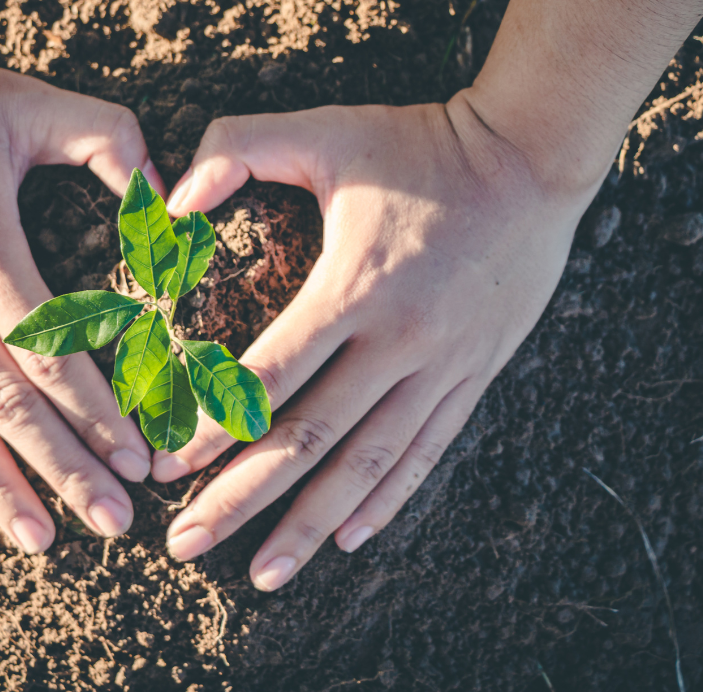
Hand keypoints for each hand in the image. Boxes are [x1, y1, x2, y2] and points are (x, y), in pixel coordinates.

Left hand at [154, 92, 600, 589]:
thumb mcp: (326, 130)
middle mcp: (402, 340)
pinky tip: (347, 537)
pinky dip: (384, 500)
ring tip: (263, 573)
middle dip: (243, 498)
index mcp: (357, 285)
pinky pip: (424, 452)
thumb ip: (237, 149)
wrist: (533, 159)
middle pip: (312, 438)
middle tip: (186, 545)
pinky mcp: (473, 375)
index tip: (169, 469)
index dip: (216, 425)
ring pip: (369, 464)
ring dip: (312, 524)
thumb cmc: (419, 144)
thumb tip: (171, 201)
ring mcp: (444, 366)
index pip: (273, 374)